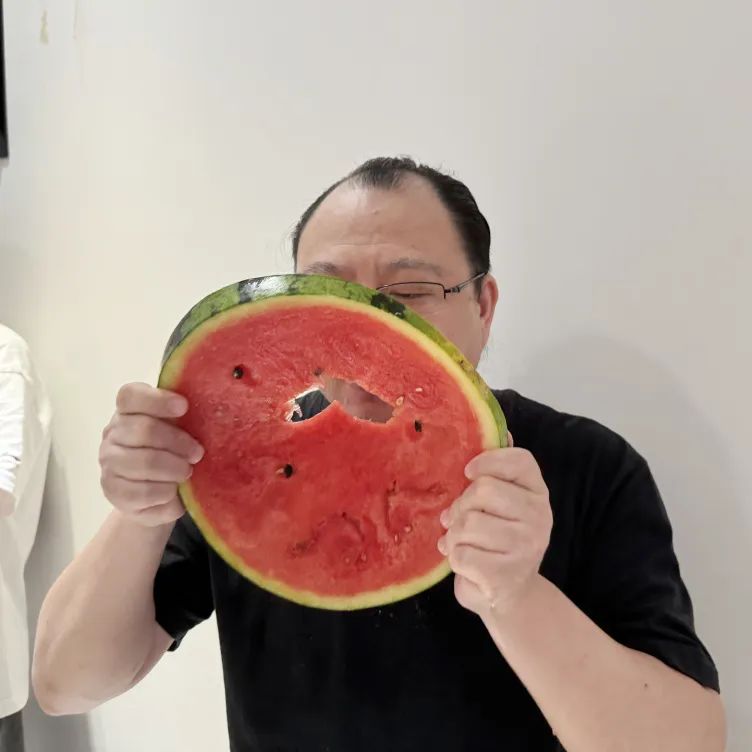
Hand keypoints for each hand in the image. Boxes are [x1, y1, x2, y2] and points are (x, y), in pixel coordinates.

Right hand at [99, 383, 203, 526]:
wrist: (159, 495)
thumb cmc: (173, 453)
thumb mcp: (181, 429)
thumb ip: (185, 415)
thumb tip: (211, 401)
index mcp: (128, 410)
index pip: (131, 395)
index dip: (157, 400)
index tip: (184, 407)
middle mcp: (113, 433)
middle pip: (144, 429)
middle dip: (178, 442)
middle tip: (198, 453)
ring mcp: (109, 462)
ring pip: (145, 462)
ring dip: (174, 468)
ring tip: (187, 472)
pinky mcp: (113, 491)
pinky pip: (143, 491)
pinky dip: (166, 491)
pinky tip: (172, 489)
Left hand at [438, 440, 551, 617]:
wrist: (510, 597)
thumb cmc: (498, 541)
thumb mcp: (502, 504)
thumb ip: (498, 472)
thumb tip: (505, 432)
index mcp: (538, 492)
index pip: (519, 460)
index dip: (488, 461)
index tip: (468, 472)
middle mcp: (540, 516)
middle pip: (484, 490)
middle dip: (460, 506)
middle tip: (457, 518)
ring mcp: (526, 546)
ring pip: (468, 523)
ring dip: (454, 535)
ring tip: (461, 542)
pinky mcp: (506, 575)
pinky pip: (461, 554)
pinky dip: (454, 558)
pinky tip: (465, 563)